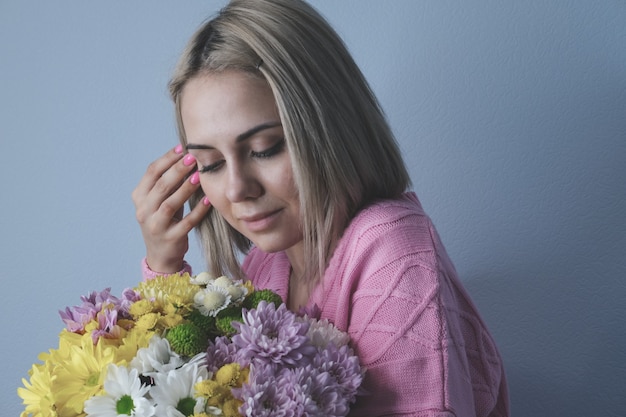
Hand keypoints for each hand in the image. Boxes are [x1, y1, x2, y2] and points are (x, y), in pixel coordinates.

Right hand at [132, 145, 210, 272]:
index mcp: (139, 197)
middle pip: (160, 186)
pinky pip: (186, 223)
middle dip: (177, 170)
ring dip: (185, 189)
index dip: (167, 159)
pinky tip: (208, 201)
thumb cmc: (164, 220)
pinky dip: (197, 211)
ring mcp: (155, 226)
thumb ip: (168, 181)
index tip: (182, 147)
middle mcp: (143, 211)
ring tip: (199, 176)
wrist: (161, 255)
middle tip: (193, 157)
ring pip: (170, 204)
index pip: (151, 173)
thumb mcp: (160, 200)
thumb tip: (186, 155)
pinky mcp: (170, 239)